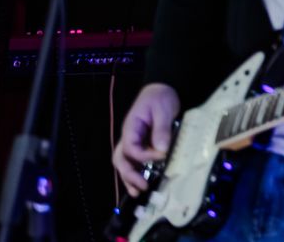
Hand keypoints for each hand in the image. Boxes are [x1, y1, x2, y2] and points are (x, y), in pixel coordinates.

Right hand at [113, 82, 179, 196]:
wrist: (162, 90)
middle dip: (129, 175)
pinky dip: (136, 173)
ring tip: (138, 192)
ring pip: (125, 163)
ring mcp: (133, 142)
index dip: (145, 155)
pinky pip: (134, 162)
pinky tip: (142, 184)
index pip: (131, 148)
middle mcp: (128, 138)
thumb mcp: (163, 110)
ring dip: (129, 178)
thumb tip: (161, 150)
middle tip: (142, 186)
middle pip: (120, 159)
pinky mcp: (142, 145)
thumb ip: (161, 129)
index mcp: (131, 128)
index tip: (161, 156)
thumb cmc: (160, 98)